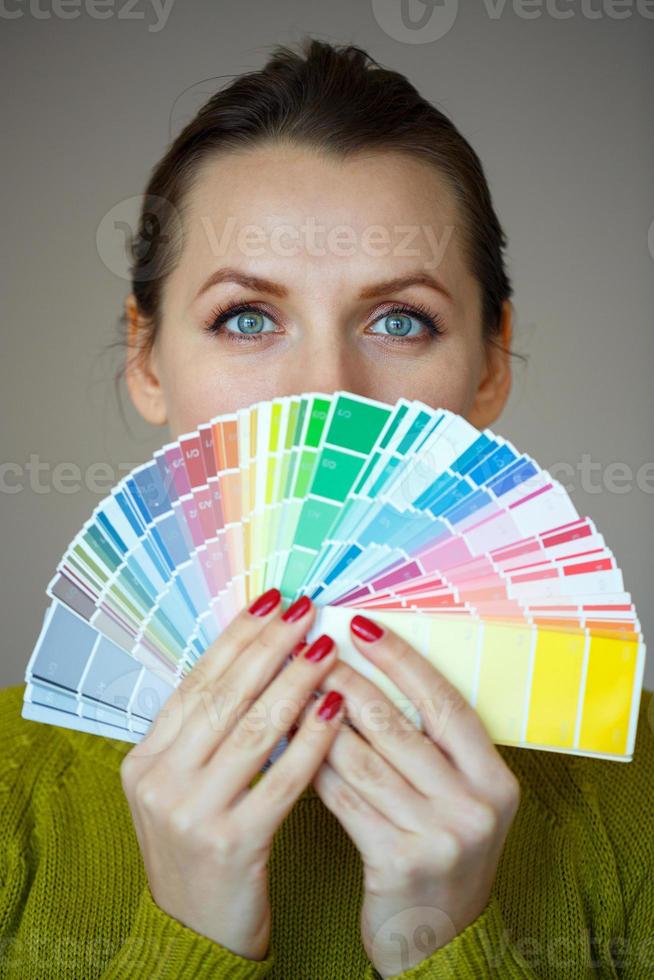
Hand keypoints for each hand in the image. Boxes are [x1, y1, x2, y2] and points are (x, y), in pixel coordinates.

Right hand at [119, 591, 344, 961]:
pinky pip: (281, 778)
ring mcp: (190, 813)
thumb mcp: (181, 789)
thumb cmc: (199, 850)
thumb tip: (254, 659)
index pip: (197, 682)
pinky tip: (336, 709)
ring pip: (253, 730)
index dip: (238, 637)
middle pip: (225, 696)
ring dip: (295, 682)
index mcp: (144, 761)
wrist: (194, 936)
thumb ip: (204, 734)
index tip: (272, 600)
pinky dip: (312, 740)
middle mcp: (159, 782)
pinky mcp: (231, 843)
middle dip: (269, 645)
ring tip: (325, 648)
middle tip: (306, 608)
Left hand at [302, 613, 520, 977]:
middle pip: (398, 724)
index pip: (445, 701)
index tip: (360, 624)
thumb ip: (431, 749)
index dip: (401, 658)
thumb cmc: (439, 854)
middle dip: (345, 680)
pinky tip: (288, 740)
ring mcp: (440, 836)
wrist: (438, 944)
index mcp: (496, 780)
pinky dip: (313, 763)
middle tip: (307, 647)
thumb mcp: (457, 801)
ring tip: (288, 684)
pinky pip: (344, 798)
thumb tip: (367, 674)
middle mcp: (476, 806)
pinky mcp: (399, 863)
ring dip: (318, 717)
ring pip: (363, 757)